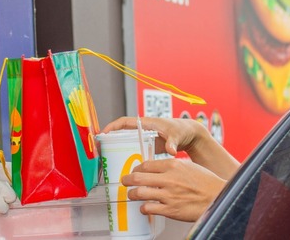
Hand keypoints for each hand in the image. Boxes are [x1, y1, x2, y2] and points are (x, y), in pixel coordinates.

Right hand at [102, 116, 238, 179]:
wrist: (189, 135)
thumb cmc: (182, 130)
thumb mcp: (177, 135)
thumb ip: (173, 143)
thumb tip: (171, 151)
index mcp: (146, 124)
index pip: (124, 122)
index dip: (112, 127)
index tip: (102, 134)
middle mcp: (142, 130)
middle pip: (121, 133)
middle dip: (109, 140)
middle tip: (99, 151)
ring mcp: (144, 139)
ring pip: (126, 142)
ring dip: (116, 149)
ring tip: (106, 160)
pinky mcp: (147, 146)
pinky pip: (133, 150)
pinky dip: (127, 156)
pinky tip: (123, 167)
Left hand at [122, 158, 226, 221]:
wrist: (218, 197)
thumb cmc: (205, 182)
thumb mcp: (188, 166)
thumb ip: (171, 166)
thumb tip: (155, 169)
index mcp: (173, 165)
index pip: (145, 165)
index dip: (136, 169)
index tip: (134, 172)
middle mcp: (169, 179)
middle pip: (138, 177)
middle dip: (127, 180)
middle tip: (125, 182)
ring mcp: (168, 195)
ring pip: (139, 193)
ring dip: (132, 194)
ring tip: (131, 195)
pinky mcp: (171, 210)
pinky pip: (149, 208)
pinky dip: (143, 208)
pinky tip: (144, 207)